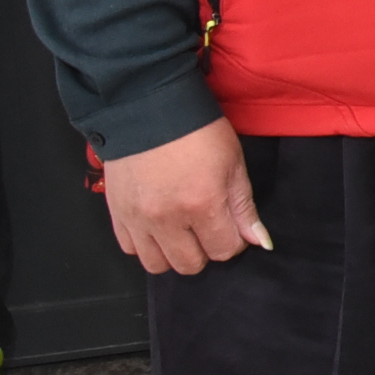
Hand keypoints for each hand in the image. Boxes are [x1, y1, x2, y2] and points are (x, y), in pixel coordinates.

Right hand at [101, 117, 269, 275]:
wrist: (149, 109)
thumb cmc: (199, 133)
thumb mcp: (233, 163)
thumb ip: (244, 207)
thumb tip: (258, 242)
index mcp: (202, 204)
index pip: (223, 250)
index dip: (234, 241)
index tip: (232, 226)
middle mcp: (167, 219)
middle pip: (190, 264)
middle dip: (205, 250)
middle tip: (208, 226)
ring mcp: (137, 219)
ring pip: (157, 264)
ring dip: (174, 253)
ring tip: (182, 229)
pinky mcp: (116, 215)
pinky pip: (131, 249)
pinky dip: (146, 244)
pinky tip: (157, 226)